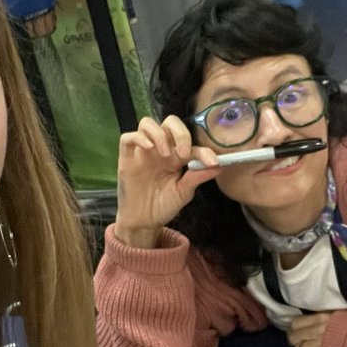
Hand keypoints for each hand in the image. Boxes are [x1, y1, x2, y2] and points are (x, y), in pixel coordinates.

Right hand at [113, 116, 219, 248]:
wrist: (143, 223)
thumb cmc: (162, 206)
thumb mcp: (183, 193)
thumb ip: (197, 178)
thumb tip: (219, 166)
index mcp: (177, 157)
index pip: (192, 145)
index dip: (203, 151)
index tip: (212, 162)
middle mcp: (160, 150)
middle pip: (170, 123)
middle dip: (180, 132)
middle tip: (183, 154)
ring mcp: (143, 152)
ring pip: (147, 124)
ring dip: (159, 134)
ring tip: (165, 154)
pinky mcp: (126, 158)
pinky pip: (127, 138)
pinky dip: (139, 138)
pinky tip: (149, 148)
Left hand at [287, 311, 332, 346]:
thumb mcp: (335, 316)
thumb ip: (320, 319)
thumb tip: (306, 324)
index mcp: (320, 318)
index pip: (296, 323)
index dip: (295, 329)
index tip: (298, 332)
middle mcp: (318, 330)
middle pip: (293, 337)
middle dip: (295, 341)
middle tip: (302, 343)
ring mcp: (320, 345)